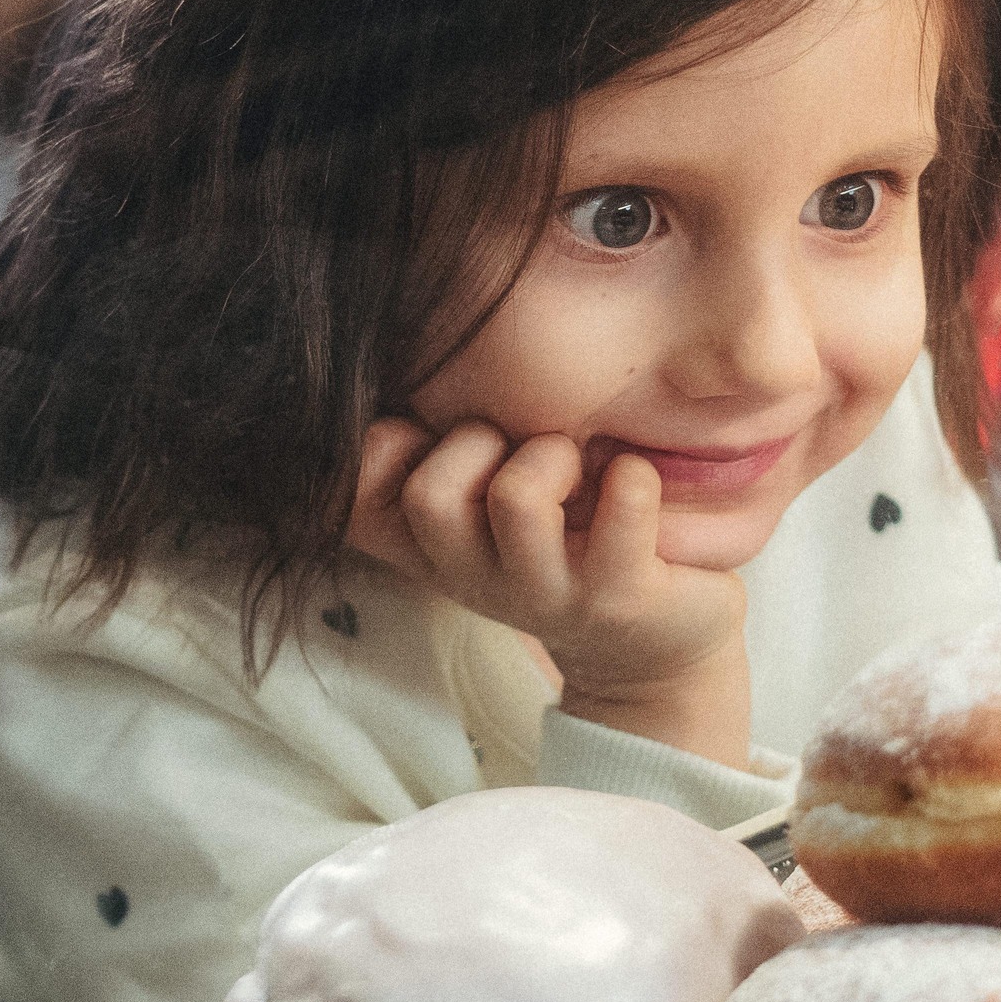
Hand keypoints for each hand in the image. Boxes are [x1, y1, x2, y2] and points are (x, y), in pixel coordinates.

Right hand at [348, 417, 754, 767]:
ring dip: (554, 455)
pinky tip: (635, 483)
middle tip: (519, 451)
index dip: (378, 447)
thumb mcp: (485, 510)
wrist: (651, 645)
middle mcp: (473, 579)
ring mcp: (546, 596)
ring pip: (517, 498)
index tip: (431, 438)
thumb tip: (418, 357)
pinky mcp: (619, 599)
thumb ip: (444, 452)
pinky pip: (622, 500)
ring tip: (580, 465)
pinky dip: (634, 474)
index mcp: (430, 550)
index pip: (350, 500)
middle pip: (427, 496)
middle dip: (476, 441)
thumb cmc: (562, 540)